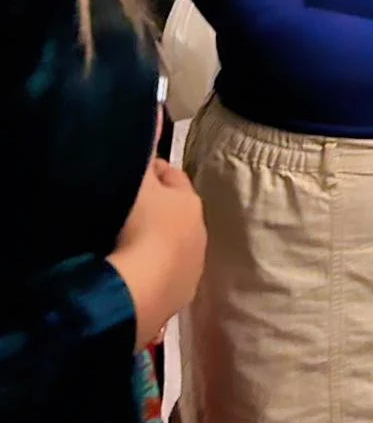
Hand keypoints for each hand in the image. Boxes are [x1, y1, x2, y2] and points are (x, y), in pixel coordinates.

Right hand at [109, 158, 206, 348]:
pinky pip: (161, 277)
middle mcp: (199, 235)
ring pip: (171, 247)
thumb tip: (154, 122)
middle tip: (123, 207)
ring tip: (123, 244)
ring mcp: (191, 270)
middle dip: (154, 209)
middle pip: (174, 213)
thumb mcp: (137, 181)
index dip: (151, 168)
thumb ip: (144, 152)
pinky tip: (130, 274)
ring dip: (153, 244)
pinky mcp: (177, 300)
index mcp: (191, 202)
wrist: (138, 292)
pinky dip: (149, 272)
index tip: (130, 169)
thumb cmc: (138, 226)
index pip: (173, 175)